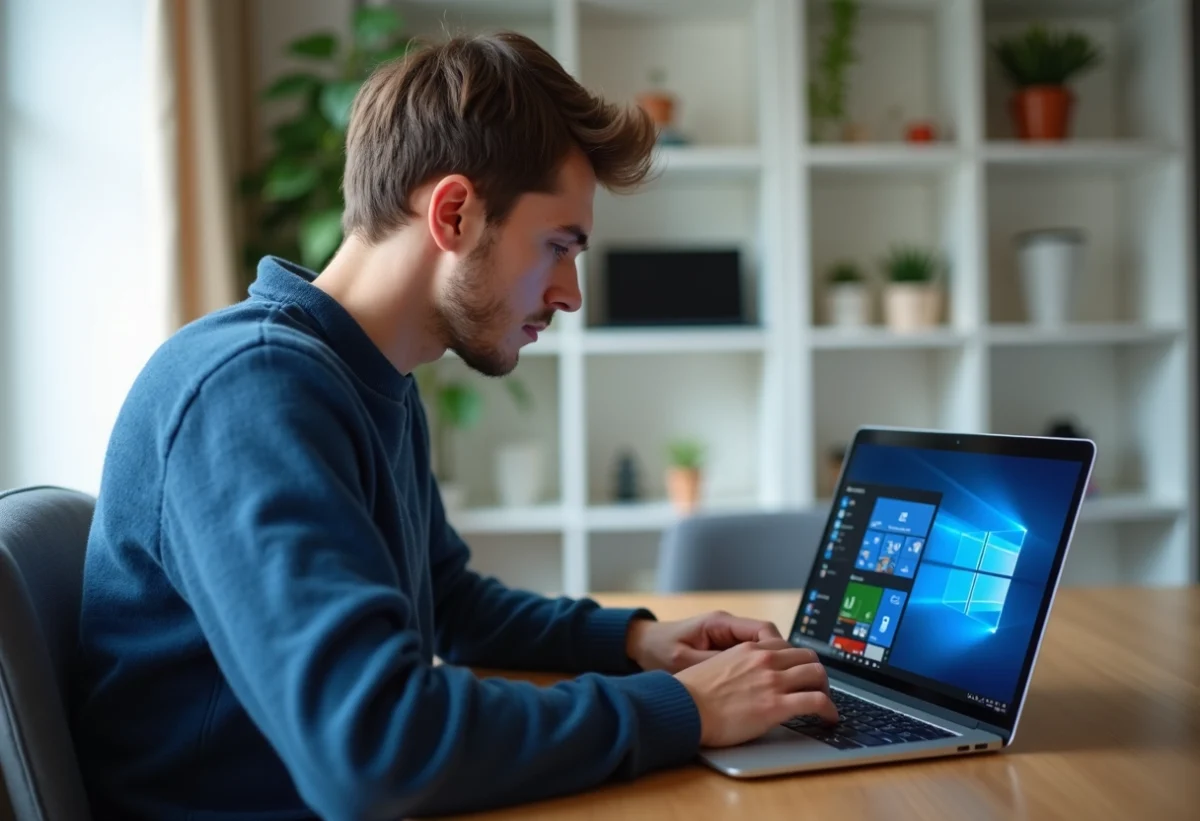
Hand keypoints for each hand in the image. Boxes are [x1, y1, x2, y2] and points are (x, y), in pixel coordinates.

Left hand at [625, 610, 781, 673]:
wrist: (642, 645)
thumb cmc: (659, 650)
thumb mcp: (684, 660)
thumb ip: (712, 665)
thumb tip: (742, 676)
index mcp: (720, 624)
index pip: (764, 629)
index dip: (781, 649)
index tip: (788, 670)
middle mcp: (728, 627)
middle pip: (771, 638)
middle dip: (788, 659)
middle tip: (798, 682)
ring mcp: (727, 637)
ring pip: (765, 648)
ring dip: (777, 665)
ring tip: (786, 688)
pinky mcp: (724, 649)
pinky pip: (753, 656)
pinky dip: (763, 669)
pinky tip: (765, 687)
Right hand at [674, 639, 837, 747]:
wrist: (683, 708)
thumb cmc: (691, 694)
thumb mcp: (714, 666)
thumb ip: (735, 666)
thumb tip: (741, 678)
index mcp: (748, 649)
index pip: (786, 646)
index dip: (797, 660)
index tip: (799, 672)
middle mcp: (764, 660)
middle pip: (808, 657)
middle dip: (816, 673)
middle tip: (817, 688)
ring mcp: (772, 682)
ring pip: (817, 675)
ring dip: (826, 689)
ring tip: (826, 704)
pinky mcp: (776, 706)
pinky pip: (817, 702)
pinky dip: (830, 709)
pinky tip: (829, 718)